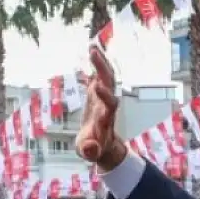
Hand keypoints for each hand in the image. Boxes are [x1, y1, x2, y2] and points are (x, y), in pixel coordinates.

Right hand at [76, 47, 127, 172]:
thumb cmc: (94, 148)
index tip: (96, 86)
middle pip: (109, 83)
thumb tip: (90, 150)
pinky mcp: (99, 93)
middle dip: (103, 69)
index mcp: (105, 118)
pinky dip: (97, 63)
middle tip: (94, 53)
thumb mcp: (89, 152)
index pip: (109, 104)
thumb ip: (89, 150)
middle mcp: (107, 104)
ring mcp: (104, 97)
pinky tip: (92, 48)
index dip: (104, 95)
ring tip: (92, 46)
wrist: (103, 144)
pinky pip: (100, 74)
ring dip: (101, 61)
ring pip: (106, 76)